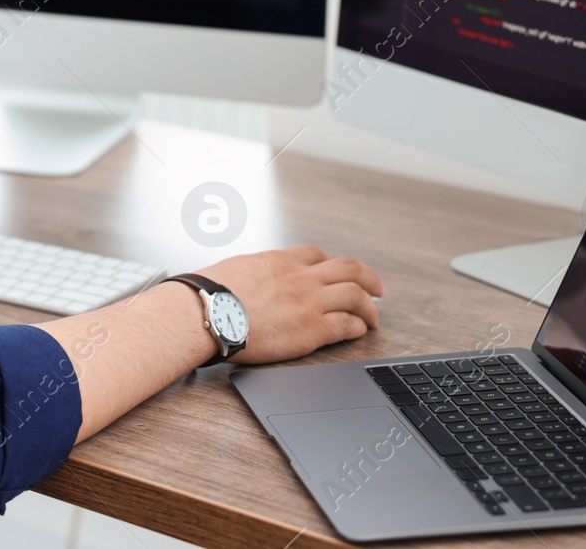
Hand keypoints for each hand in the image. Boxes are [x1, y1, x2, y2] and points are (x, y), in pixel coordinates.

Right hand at [197, 244, 384, 364]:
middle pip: (349, 269)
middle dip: (368, 278)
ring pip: (356, 296)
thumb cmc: (212, 294)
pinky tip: (359, 331)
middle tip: (377, 289)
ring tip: (373, 315)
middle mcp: (301, 278)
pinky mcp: (311, 329)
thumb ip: (255, 272)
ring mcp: (309, 302)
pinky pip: (346, 325)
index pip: (316, 256)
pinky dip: (358, 327)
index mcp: (281, 261)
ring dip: (369, 306)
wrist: (208, 312)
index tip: (338, 273)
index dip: (332, 265)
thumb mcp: (237, 268)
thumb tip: (250, 278)